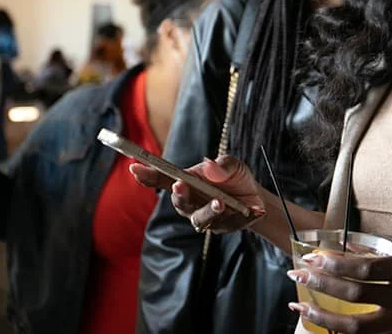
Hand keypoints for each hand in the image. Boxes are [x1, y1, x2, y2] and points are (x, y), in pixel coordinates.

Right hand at [131, 155, 264, 233]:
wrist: (257, 196)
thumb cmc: (235, 177)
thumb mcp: (232, 164)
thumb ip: (221, 164)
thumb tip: (209, 165)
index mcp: (188, 182)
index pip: (163, 180)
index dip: (148, 176)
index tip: (135, 168)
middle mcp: (192, 202)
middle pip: (179, 203)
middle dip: (179, 196)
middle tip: (180, 186)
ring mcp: (206, 217)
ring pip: (200, 219)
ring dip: (209, 210)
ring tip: (221, 202)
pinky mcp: (223, 228)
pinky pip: (229, 225)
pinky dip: (242, 216)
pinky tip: (253, 210)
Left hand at [286, 235, 391, 332]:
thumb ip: (388, 246)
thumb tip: (352, 247)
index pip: (367, 268)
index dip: (337, 264)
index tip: (313, 257)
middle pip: (356, 296)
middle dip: (322, 284)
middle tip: (297, 275)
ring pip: (357, 328)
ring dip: (323, 318)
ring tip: (299, 309)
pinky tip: (323, 328)